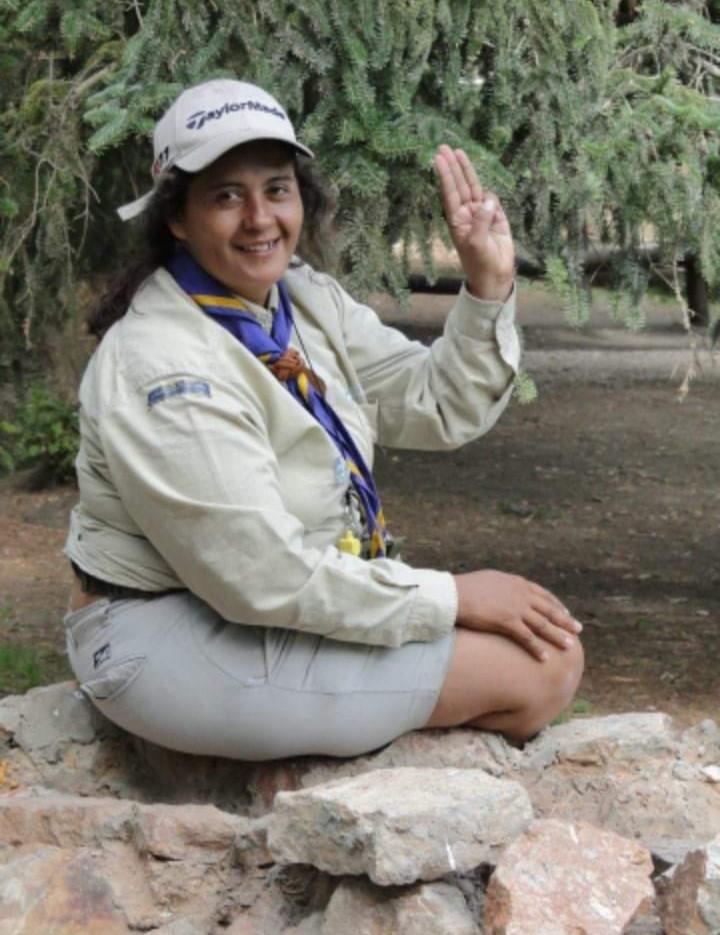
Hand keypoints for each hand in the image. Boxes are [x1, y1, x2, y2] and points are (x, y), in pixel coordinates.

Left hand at [434, 145, 514, 301]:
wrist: (495, 277)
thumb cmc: (480, 263)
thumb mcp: (477, 244)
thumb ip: (482, 221)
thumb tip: (488, 199)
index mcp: (457, 220)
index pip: (450, 193)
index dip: (445, 175)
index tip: (438, 159)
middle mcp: (467, 214)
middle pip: (459, 185)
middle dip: (452, 166)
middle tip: (444, 147)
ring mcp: (481, 214)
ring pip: (474, 187)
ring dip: (467, 171)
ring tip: (458, 152)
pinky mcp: (496, 217)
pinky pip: (493, 200)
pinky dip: (491, 198)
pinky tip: (489, 204)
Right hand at [453, 570, 582, 660]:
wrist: (452, 594)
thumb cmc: (464, 589)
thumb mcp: (487, 581)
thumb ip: (501, 588)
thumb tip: (502, 594)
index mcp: (516, 582)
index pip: (542, 594)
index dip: (556, 604)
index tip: (565, 612)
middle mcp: (520, 594)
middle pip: (548, 609)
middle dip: (565, 620)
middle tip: (578, 629)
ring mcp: (515, 607)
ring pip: (543, 624)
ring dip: (558, 635)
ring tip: (571, 646)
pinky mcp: (507, 621)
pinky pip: (527, 637)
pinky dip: (538, 648)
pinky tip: (546, 658)